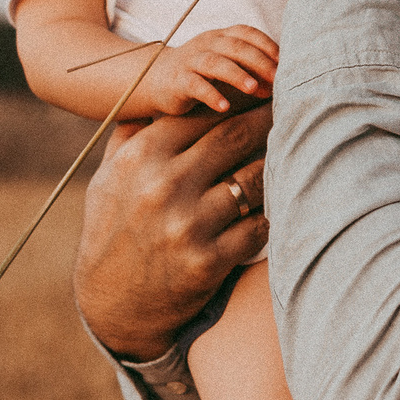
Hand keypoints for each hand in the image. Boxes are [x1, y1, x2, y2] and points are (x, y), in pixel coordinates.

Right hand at [76, 105, 271, 360]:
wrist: (110, 304)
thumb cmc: (111, 231)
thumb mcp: (106, 178)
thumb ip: (132, 135)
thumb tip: (161, 97)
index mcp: (140, 158)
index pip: (202, 114)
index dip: (237, 100)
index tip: (260, 94)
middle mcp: (164, 186)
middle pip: (234, 136)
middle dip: (267, 119)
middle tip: (292, 109)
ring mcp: (188, 225)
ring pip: (252, 179)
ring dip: (273, 167)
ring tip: (291, 155)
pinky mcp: (208, 261)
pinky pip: (258, 226)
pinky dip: (268, 216)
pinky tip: (272, 209)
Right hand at [139, 25, 278, 116]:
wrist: (158, 79)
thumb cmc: (202, 73)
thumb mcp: (226, 64)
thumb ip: (251, 68)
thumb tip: (282, 81)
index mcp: (222, 36)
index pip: (247, 33)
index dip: (266, 44)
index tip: (285, 61)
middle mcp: (207, 44)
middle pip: (235, 47)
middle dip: (258, 62)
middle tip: (277, 79)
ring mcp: (191, 61)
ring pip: (215, 63)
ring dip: (236, 74)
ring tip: (253, 88)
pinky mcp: (178, 80)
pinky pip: (195, 85)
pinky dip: (210, 94)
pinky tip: (224, 106)